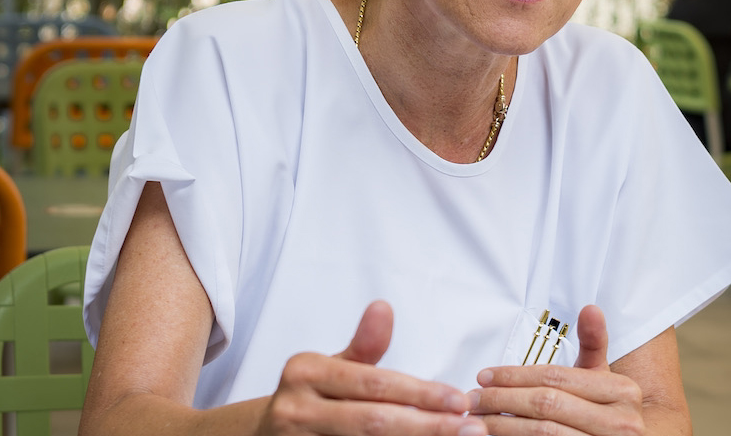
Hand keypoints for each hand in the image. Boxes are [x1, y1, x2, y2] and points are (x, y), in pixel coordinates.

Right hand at [257, 301, 483, 435]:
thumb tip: (383, 308)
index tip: (459, 400)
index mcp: (307, 371)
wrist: (261, 432)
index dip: (420, 394)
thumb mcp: (333, 364)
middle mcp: (297, 408)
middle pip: (374, 422)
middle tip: (469, 427)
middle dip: (427, 426)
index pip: (375, 384)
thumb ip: (365, 346)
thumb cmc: (311, 395)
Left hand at [468, 305, 644, 435]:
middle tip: (473, 399)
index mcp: (622, 391)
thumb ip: (594, 344)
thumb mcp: (605, 377)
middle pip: (546, 405)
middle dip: (502, 400)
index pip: (557, 378)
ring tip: (477, 420)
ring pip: (542, 433)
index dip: (515, 375)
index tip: (484, 376)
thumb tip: (590, 308)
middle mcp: (620, 422)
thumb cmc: (608, 412)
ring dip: (502, 426)